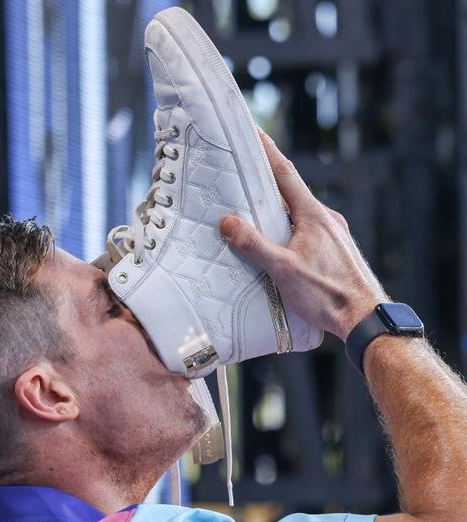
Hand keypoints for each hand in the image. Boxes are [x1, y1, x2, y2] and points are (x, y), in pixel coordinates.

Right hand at [218, 130, 387, 338]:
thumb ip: (254, 244)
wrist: (365, 318)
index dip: (267, 151)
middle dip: (266, 179)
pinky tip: (276, 241)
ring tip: (252, 209)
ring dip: (276, 208)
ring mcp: (333, 234)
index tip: (252, 131)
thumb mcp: (283, 269)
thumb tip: (228, 222)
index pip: (286, 174)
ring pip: (298, 212)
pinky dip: (287, 227)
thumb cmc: (327, 294)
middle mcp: (327, 218)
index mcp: (314, 215)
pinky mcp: (334, 250)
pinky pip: (306, 229)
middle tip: (243, 169)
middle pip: (291, 191)